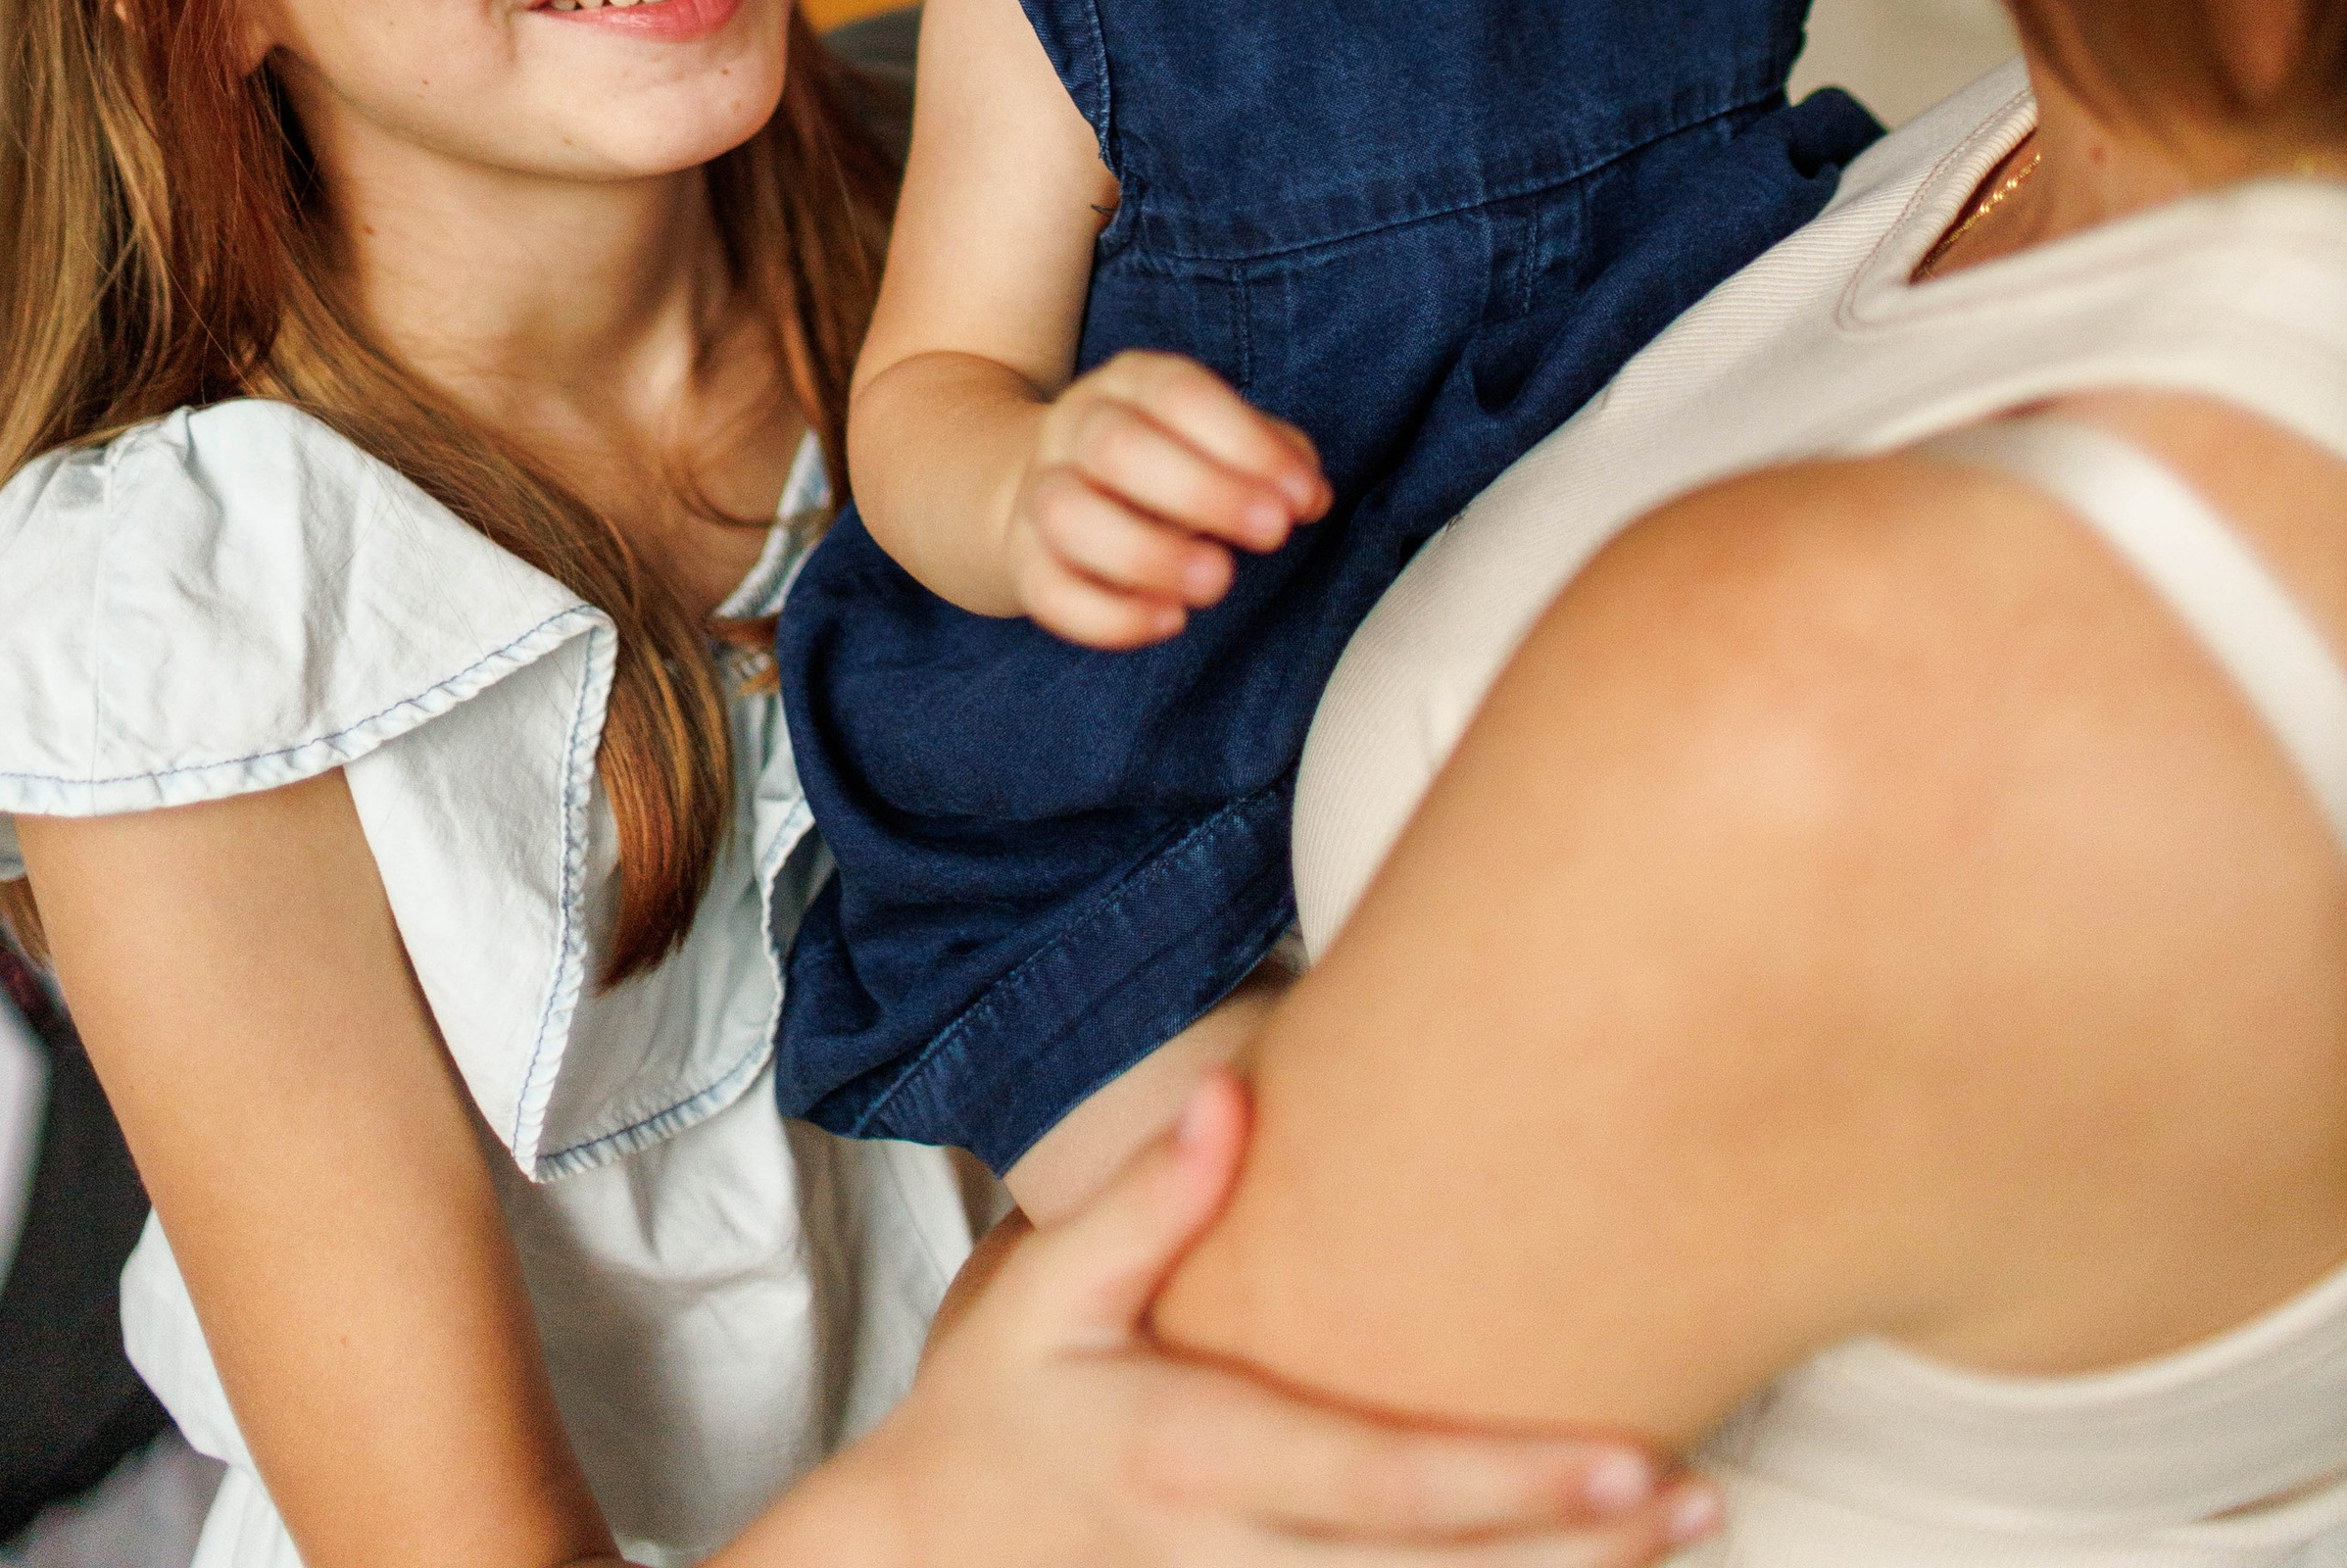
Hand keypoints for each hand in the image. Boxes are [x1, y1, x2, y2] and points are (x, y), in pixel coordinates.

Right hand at [824, 1073, 1720, 1565]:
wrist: (916, 1563)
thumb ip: (1142, 1202)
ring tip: (1676, 1535)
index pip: (1382, 1483)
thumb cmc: (997, 1410)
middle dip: (1575, 1550)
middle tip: (1699, 1499)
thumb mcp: (1042, 1297)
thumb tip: (1235, 1095)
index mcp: (1190, 1459)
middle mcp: (1229, 1561)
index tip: (1632, 1459)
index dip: (1512, 1484)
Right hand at [1003, 353, 1328, 646]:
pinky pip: (1049, 591)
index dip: (1244, 442)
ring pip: (1069, 515)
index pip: (1178, 392)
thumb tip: (1309, 494)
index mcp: (1131, 383)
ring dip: (1147, 553)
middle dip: (1203, 492)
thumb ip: (1271, 456)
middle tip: (1273, 534)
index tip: (1301, 498)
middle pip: (1118, 446)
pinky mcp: (1024, 562)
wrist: (1042, 484)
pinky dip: (1108, 614)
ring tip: (1217, 581)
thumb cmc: (1164, 462)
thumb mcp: (1215, 436)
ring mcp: (1042, 493)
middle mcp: (1077, 428)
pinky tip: (1169, 620)